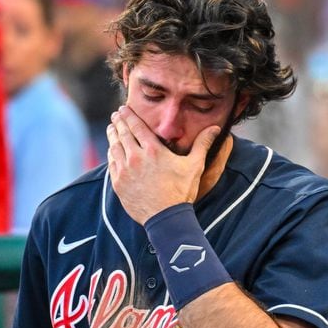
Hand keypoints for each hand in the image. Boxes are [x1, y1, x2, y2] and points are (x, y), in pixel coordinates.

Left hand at [106, 106, 219, 224]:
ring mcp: (125, 171)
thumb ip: (202, 144)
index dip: (129, 115)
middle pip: (123, 134)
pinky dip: (111, 154)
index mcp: (153, 150)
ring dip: (112, 135)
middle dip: (118, 122)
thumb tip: (215, 128)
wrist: (166, 218)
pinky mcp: (118, 184)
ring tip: (111, 128)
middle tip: (116, 115)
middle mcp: (136, 157)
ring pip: (114, 147)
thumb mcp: (194, 166)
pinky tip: (112, 151)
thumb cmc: (181, 191)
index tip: (123, 109)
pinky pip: (111, 163)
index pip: (136, 126)